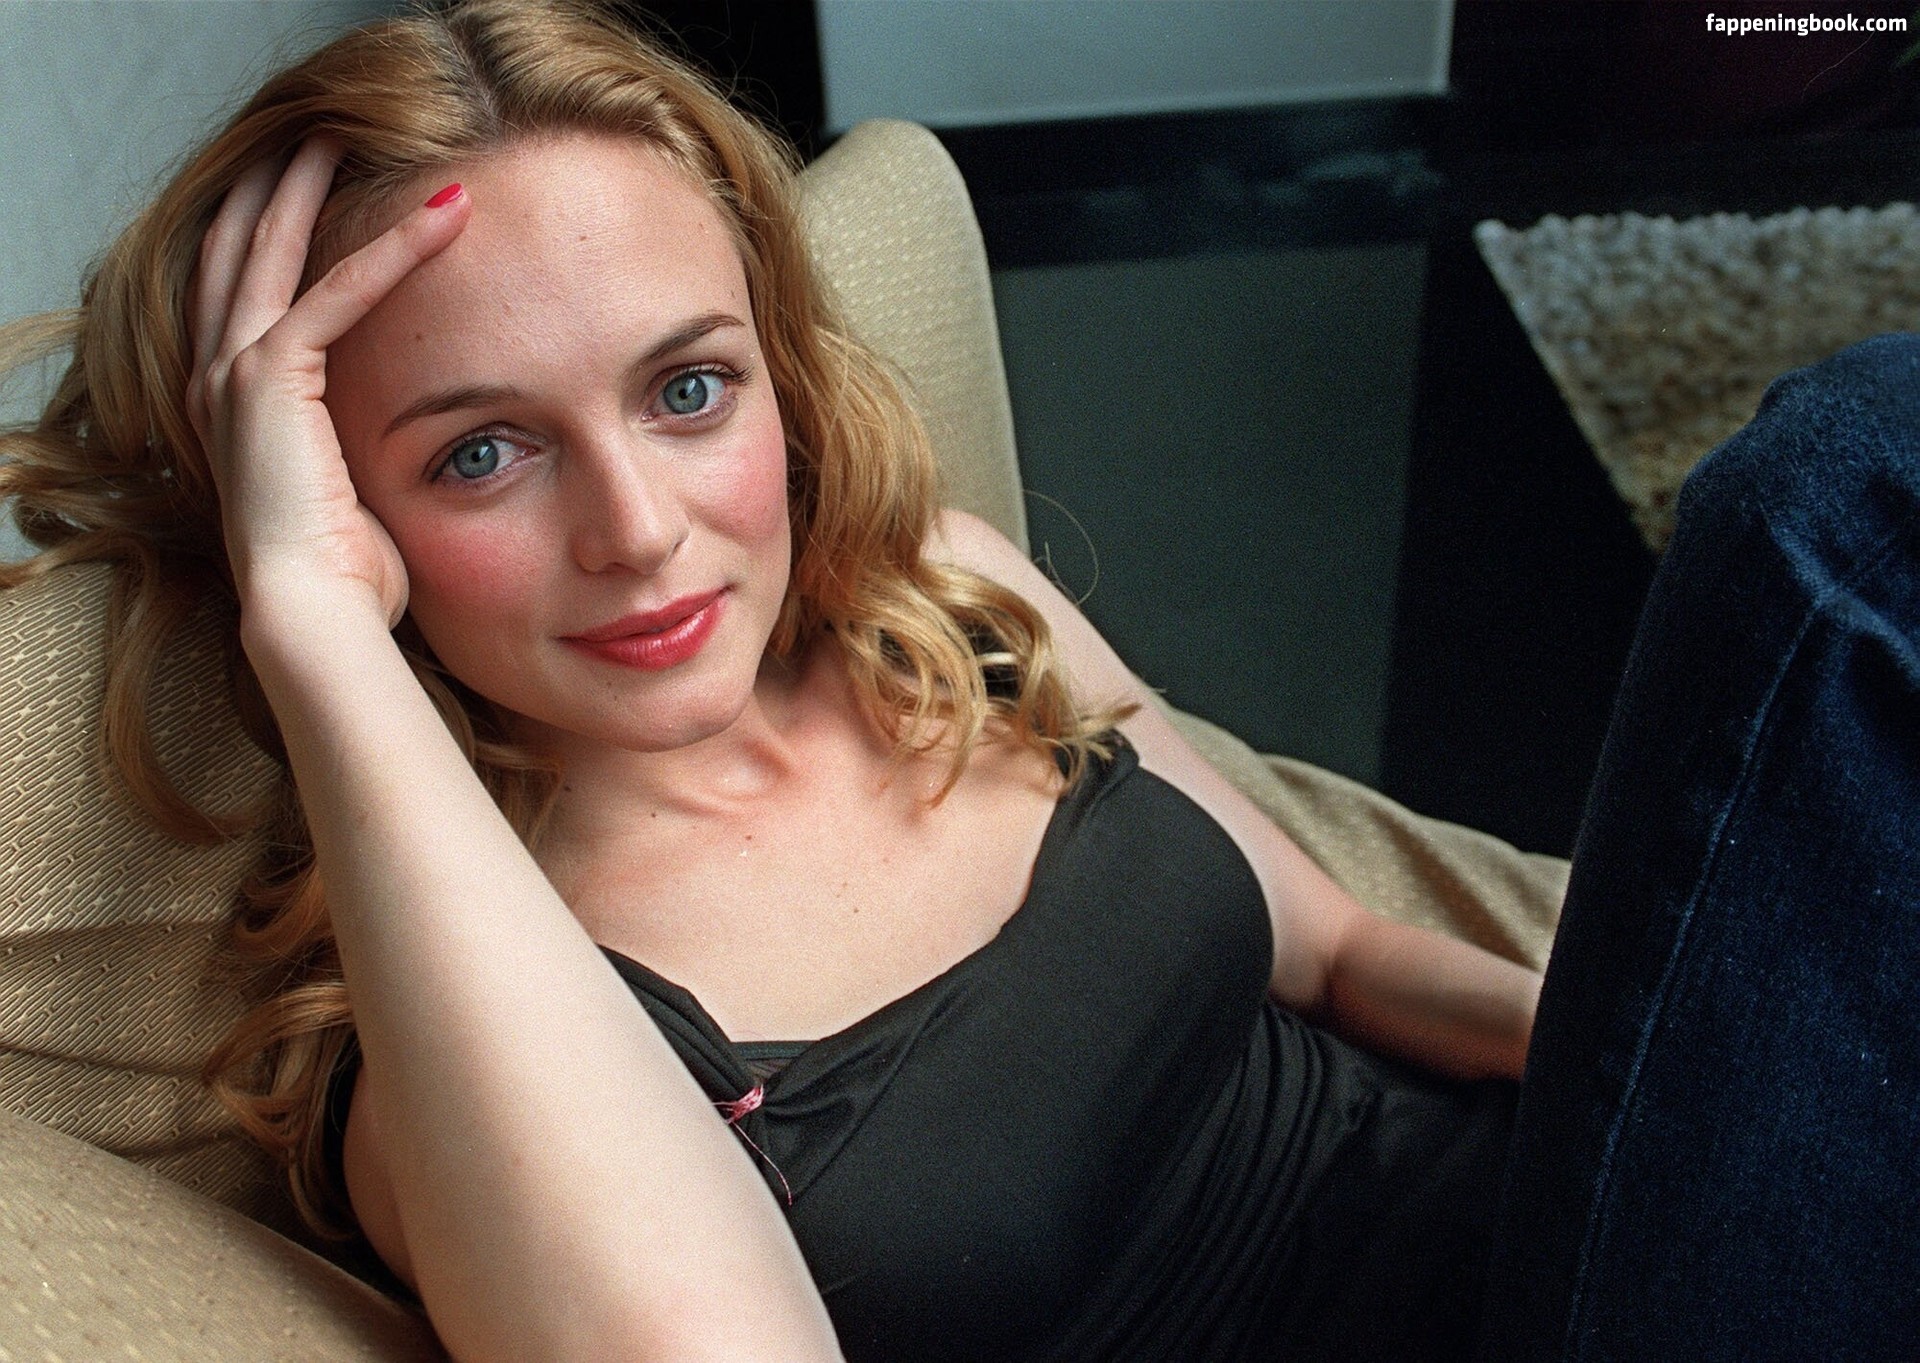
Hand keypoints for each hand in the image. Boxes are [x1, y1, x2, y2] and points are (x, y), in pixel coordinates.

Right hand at [186, 139, 469, 628]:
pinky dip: (390, 252)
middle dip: (270, 189)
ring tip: (343, 137)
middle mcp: (219, 380)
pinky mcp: (271, 379)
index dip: (264, 236)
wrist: (312, 610)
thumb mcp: (355, 491)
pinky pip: (335, 292)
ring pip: (269, 250)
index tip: (301, 191)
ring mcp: (236, 374)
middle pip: (236, 252)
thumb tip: (427, 440)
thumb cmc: (346, 573)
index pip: (243, 295)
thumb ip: (366, 447)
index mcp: (235, 406)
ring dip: (308, 190)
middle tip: (308, 135)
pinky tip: (440, 217)